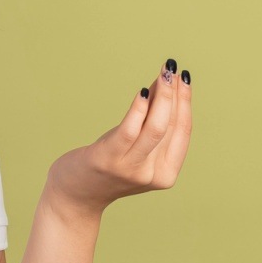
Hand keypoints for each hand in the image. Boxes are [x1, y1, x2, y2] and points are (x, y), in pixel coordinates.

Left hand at [45, 58, 192, 214]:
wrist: (76, 195)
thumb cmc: (108, 164)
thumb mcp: (136, 147)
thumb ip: (151, 122)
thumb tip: (164, 83)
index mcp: (166, 174)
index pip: (183, 131)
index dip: (185, 102)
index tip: (184, 77)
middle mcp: (152, 173)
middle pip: (171, 126)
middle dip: (175, 94)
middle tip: (172, 68)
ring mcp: (131, 169)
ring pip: (156, 128)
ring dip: (162, 96)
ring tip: (164, 73)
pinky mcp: (108, 160)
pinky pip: (129, 131)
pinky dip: (138, 109)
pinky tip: (143, 91)